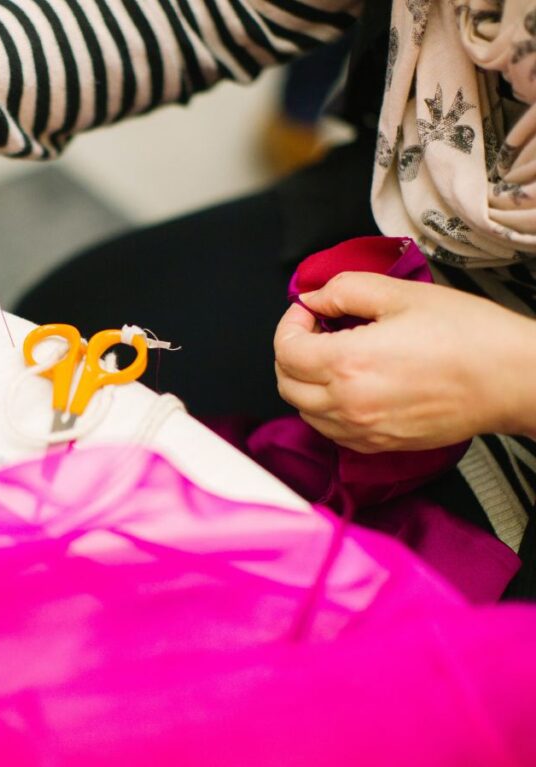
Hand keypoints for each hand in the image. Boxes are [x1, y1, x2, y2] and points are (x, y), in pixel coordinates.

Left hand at [273, 272, 535, 452]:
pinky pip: (330, 430)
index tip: (309, 311)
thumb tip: (313, 298)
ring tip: (334, 355)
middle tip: (317, 329)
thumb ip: (345, 291)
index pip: (285, 349)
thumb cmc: (469, 336)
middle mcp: (348, 403)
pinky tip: (349, 385)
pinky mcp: (379, 444)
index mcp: (347, 363)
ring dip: (305, 381)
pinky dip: (325, 408)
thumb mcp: (402, 294)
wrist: (512, 379)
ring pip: (303, 410)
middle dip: (291, 351)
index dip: (291, 323)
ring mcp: (362, 429)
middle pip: (285, 382)